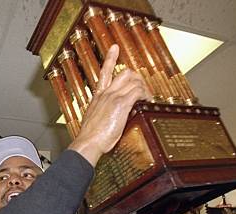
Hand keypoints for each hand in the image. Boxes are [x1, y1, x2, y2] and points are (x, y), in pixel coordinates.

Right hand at [68, 44, 151, 166]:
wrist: (88, 143)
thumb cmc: (90, 137)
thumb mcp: (94, 121)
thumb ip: (102, 114)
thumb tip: (111, 117)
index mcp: (98, 97)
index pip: (105, 72)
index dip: (110, 58)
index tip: (115, 48)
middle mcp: (106, 94)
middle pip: (125, 73)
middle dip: (137, 78)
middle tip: (143, 89)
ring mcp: (113, 97)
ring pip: (133, 80)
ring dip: (144, 87)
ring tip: (147, 98)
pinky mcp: (121, 104)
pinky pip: (138, 92)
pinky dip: (146, 95)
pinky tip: (147, 102)